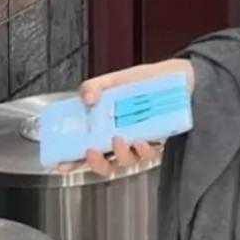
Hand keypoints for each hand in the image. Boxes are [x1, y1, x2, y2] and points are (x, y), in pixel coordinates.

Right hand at [56, 58, 192, 176]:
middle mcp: (122, 138)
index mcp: (106, 127)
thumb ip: (95, 86)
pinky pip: (150, 154)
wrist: (178, 76)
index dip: (72, 160)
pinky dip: (143, 150)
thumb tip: (86, 98)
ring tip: (119, 139)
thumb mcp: (115, 80)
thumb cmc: (146, 80)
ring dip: (121, 154)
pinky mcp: (159, 140)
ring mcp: (140, 141)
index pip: (86, 149)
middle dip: (96, 163)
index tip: (61, 164)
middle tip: (91, 152)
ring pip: (128, 160)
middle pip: (106, 164)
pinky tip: (140, 141)